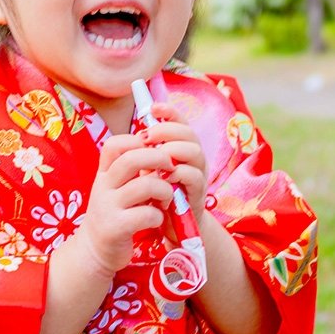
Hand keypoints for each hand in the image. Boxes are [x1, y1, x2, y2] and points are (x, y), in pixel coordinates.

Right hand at [76, 133, 174, 274]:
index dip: (137, 141)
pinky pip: (147, 214)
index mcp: (104, 173)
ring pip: (146, 186)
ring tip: (167, 199)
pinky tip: (156, 218)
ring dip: (165, 190)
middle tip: (172, 168)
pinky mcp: (116, 228)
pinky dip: (158, 215)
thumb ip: (129, 170)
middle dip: (159, 159)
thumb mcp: (115, 188)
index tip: (154, 150)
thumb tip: (158, 148)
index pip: (115, 144)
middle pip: (132, 159)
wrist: (95, 250)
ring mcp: (108, 207)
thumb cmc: (114, 213)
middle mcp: (103, 186)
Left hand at [140, 103, 207, 225]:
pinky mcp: (198, 191)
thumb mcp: (151, 169)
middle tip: (146, 137)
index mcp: (181, 147)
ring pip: (193, 150)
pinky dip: (177, 173)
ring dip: (171, 150)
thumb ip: (148, 153)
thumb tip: (135, 134)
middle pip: (187, 132)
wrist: (170, 225)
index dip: (169, 111)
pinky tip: (163, 177)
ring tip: (154, 157)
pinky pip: (193, 175)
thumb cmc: (159, 193)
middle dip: (165, 130)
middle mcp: (194, 156)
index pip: (180, 121)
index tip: (152, 108)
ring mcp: (199, 173)